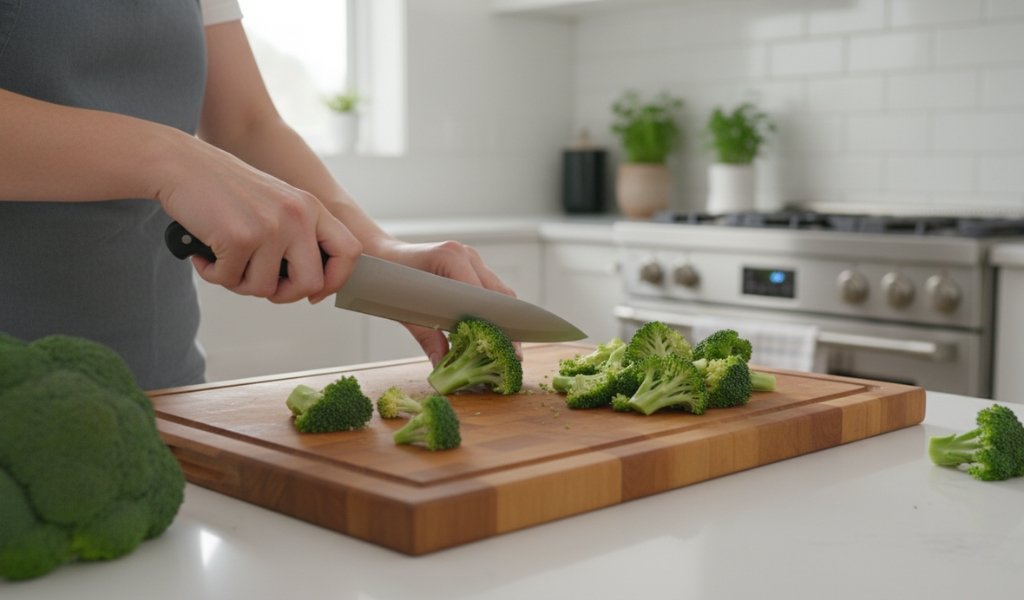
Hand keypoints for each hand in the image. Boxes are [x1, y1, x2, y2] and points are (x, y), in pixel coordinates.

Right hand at [156, 135, 361, 302]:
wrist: (181, 164)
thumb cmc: (224, 189)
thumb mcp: (276, 204)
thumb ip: (298, 236)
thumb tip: (313, 288)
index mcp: (311, 207)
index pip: (349, 252)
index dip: (335, 280)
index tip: (314, 292)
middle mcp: (298, 216)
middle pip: (310, 283)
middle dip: (283, 294)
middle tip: (259, 282)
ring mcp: (270, 226)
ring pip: (265, 288)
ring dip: (239, 283)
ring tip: (225, 258)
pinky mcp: (239, 237)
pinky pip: (230, 280)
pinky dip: (213, 273)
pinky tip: (205, 253)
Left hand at [371, 239, 521, 365]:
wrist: (380, 256)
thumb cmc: (387, 281)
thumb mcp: (405, 312)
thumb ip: (427, 338)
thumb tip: (442, 366)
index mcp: (450, 257)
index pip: (483, 296)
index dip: (497, 324)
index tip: (507, 349)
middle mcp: (466, 254)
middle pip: (500, 294)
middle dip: (508, 325)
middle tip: (513, 355)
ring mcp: (471, 257)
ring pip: (499, 291)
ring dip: (503, 318)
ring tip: (507, 346)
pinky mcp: (471, 264)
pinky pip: (490, 288)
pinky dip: (493, 310)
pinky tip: (494, 330)